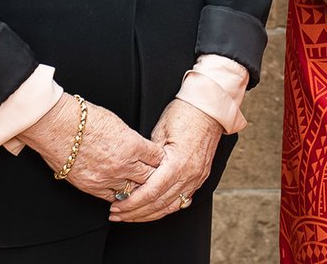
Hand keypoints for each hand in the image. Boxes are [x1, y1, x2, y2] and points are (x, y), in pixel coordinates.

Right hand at [17, 95, 162, 203]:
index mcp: (133, 145)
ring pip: (132, 190)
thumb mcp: (118, 123)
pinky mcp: (92, 187)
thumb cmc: (84, 118)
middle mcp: (123, 164)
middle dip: (153, 175)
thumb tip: (139, 149)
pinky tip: (121, 192)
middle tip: (154, 175)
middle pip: (149, 177)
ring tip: (138, 184)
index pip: (157, 158)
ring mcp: (107, 178)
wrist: (57, 126)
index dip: (160, 159)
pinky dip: (118, 195)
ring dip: (135, 187)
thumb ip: (132, 140)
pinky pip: (112, 197)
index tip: (160, 160)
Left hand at [111, 99, 222, 221]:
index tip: (117, 206)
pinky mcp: (200, 177)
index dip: (131, 203)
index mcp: (178, 164)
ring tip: (130, 216)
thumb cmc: (184, 114)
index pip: (151, 193)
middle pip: (159, 204)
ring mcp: (197, 178)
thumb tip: (134, 174)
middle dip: (135, 213)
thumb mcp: (159, 131)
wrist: (209, 109)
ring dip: (148, 214)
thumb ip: (148, 157)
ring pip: (170, 207)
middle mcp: (189, 175)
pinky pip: (181, 200)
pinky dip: (164, 208)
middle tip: (117, 214)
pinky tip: (151, 211)